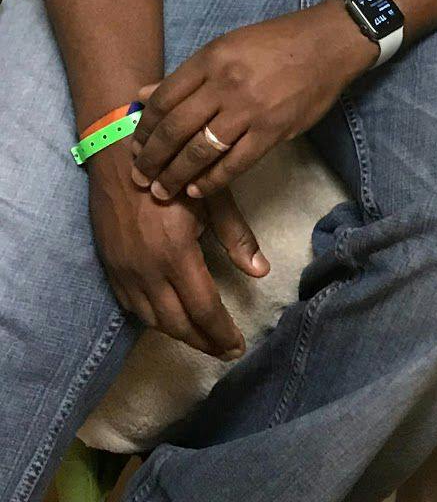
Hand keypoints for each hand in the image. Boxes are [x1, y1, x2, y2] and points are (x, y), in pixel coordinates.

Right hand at [88, 142, 268, 358]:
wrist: (120, 152)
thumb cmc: (176, 167)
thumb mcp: (212, 196)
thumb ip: (235, 236)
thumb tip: (261, 271)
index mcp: (175, 254)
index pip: (203, 309)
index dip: (221, 332)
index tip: (239, 345)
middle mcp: (147, 271)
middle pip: (177, 323)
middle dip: (203, 342)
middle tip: (225, 350)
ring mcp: (124, 271)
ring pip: (152, 320)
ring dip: (179, 334)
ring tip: (203, 338)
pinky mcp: (109, 266)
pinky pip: (131, 307)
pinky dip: (153, 320)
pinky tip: (170, 318)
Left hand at [130, 1, 372, 201]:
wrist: (329, 43)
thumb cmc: (277, 42)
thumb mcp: (228, 45)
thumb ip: (187, 74)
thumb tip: (143, 94)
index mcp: (212, 58)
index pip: (164, 98)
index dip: (144, 128)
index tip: (136, 146)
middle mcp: (226, 83)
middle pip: (175, 129)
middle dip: (152, 158)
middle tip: (140, 177)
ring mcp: (250, 109)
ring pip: (199, 151)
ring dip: (175, 176)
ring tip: (163, 190)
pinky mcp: (272, 131)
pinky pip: (234, 164)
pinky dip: (211, 181)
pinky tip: (198, 190)